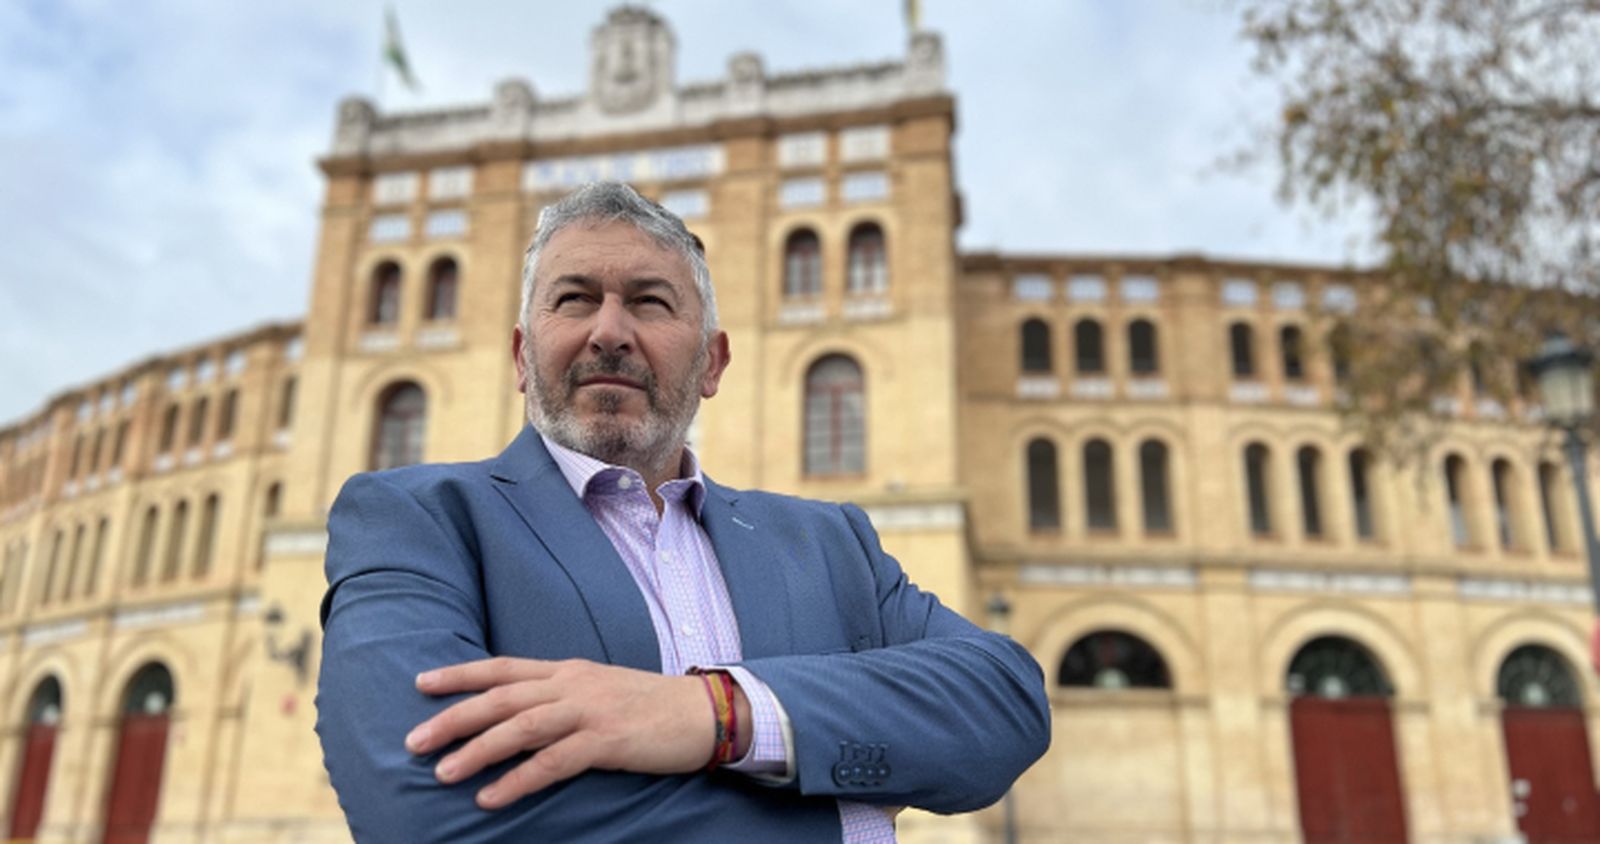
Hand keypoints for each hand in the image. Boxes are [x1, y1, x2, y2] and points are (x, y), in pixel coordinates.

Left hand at [404, 657, 714, 808]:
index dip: (460, 674)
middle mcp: (572, 684)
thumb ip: (561, 697)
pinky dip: (518, 779)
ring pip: (520, 726)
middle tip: (414, 741)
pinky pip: (553, 761)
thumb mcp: (599, 691)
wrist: (704, 712)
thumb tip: (517, 716)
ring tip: (442, 772)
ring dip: (476, 750)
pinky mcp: (607, 740)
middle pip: (501, 696)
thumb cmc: (650, 706)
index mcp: (568, 670)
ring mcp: (590, 710)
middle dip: (453, 717)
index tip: (422, 683)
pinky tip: (491, 797)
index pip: (503, 667)